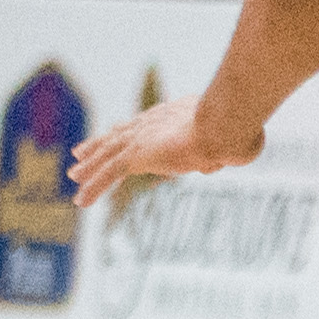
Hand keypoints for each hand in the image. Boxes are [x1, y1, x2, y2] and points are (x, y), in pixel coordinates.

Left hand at [71, 95, 260, 206]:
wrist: (223, 126)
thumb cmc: (236, 129)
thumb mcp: (235, 138)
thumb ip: (234, 144)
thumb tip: (244, 151)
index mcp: (171, 116)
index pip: (143, 125)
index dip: (128, 131)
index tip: (117, 134)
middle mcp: (151, 123)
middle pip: (118, 135)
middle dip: (98, 144)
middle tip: (80, 152)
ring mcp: (142, 138)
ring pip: (107, 155)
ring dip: (89, 167)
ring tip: (73, 176)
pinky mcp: (136, 155)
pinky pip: (108, 175)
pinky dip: (94, 188)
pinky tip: (80, 202)